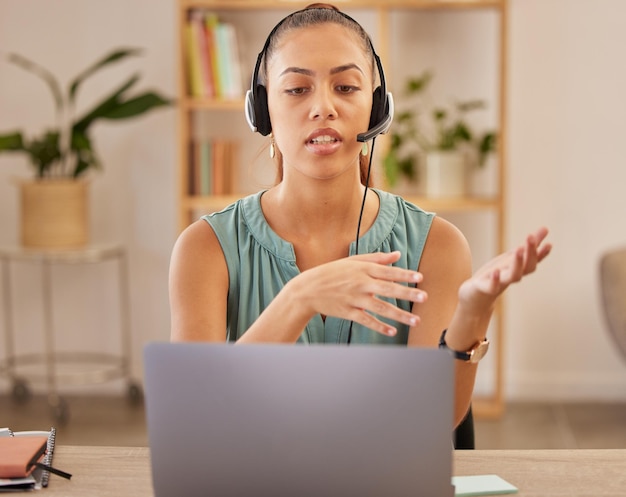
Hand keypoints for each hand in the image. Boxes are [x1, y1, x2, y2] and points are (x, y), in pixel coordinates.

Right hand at [296, 251, 425, 335]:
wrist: (308, 289)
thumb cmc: (332, 272)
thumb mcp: (352, 261)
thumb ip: (376, 259)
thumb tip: (397, 255)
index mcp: (362, 269)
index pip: (387, 271)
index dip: (404, 274)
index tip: (420, 277)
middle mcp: (360, 283)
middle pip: (387, 289)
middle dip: (407, 293)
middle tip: (424, 297)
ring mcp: (354, 299)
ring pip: (380, 308)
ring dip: (399, 314)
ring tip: (415, 320)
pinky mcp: (348, 312)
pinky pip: (366, 320)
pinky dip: (379, 327)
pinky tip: (392, 331)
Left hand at [458, 227, 551, 312]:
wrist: (476, 296)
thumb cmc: (496, 274)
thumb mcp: (511, 257)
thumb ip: (528, 246)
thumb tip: (546, 228)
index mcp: (518, 268)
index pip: (533, 260)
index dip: (541, 254)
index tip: (549, 244)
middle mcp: (512, 275)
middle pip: (526, 267)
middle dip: (530, 252)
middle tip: (530, 237)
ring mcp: (500, 283)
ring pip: (513, 276)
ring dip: (517, 263)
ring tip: (518, 249)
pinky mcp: (485, 288)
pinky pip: (492, 286)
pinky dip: (495, 280)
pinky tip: (496, 271)